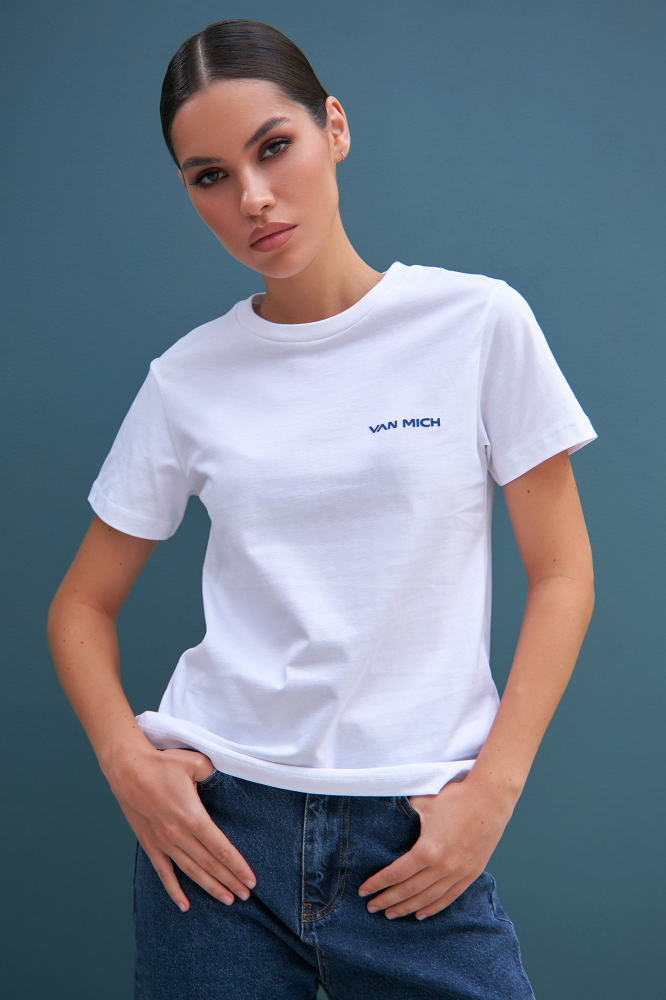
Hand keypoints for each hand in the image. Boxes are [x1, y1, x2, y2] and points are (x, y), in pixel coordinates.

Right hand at [106, 747, 255, 911]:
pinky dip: (174, 891)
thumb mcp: (195, 762)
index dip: (237, 866)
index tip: (250, 879)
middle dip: (229, 881)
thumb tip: (220, 778)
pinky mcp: (150, 844)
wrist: (126, 769)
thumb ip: (213, 772)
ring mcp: (163, 842)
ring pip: (191, 872)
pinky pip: (163, 873)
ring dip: (210, 887)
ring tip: (226, 900)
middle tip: (246, 895)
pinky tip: (184, 905)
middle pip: (210, 864)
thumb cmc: (161, 763)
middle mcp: (178, 835)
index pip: (221, 848)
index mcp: (192, 817)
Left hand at [358, 774, 516, 919]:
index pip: (396, 874)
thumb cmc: (455, 796)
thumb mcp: (422, 802)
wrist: (491, 798)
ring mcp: (459, 873)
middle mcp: (443, 866)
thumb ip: (403, 814)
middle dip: (387, 900)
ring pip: (428, 899)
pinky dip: (433, 908)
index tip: (364, 891)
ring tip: (390, 914)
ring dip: (407, 908)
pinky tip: (420, 914)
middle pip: (409, 891)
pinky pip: (449, 897)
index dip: (378, 884)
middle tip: (371, 908)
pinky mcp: (471, 873)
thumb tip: (385, 815)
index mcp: (427, 850)